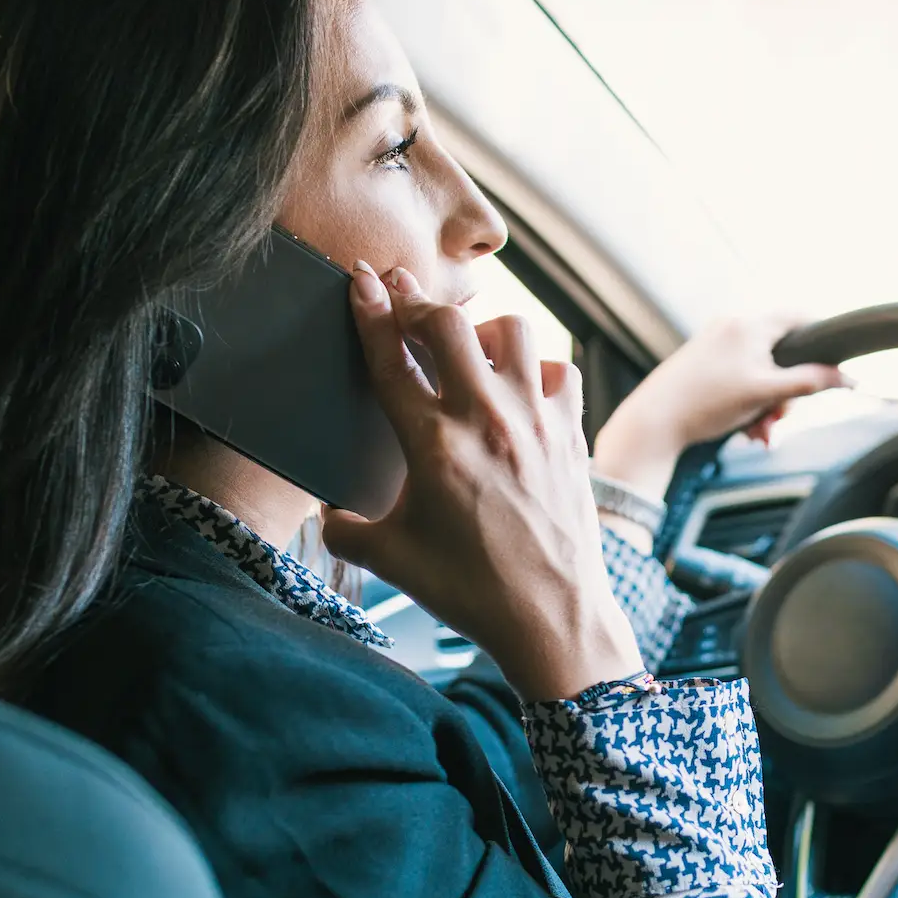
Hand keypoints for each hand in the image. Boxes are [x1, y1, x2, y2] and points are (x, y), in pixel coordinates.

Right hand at [321, 263, 641, 701]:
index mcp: (433, 445)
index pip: (391, 358)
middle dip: (419, 304)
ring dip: (482, 329)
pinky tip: (519, 389)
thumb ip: (344, 528)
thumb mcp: (390, 560)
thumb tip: (327, 514)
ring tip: (466, 350)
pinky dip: (536, 368)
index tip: (362, 279)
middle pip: (447, 324)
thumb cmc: (469, 591)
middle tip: (404, 303)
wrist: (552, 618)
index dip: (370, 311)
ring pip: (512, 331)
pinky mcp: (570, 435)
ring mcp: (535, 423)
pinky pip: (559, 371)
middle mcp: (486, 421)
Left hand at [589, 314, 848, 499]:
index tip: (834, 363)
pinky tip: (746, 429)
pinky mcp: (704, 363)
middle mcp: (732, 326)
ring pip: (760, 372)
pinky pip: (740, 379)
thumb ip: (809, 383)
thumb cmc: (706, 402)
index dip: (821, 339)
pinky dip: (749, 402)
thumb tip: (847, 379)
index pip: (799, 318)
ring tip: (760, 431)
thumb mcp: (766, 393)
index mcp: (749, 324)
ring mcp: (716, 344)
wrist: (655, 420)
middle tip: (780, 418)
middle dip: (786, 391)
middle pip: (780, 354)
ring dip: (768, 404)